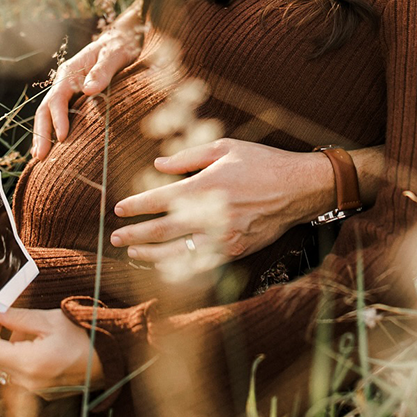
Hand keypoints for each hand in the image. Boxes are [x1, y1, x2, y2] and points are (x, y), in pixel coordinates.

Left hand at [0, 305, 103, 395]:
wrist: (112, 360)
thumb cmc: (86, 337)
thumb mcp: (50, 320)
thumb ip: (18, 317)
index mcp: (28, 363)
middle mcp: (28, 382)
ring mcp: (35, 390)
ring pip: (5, 367)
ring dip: (6, 347)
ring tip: (24, 328)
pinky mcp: (42, 391)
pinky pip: (19, 374)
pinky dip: (18, 357)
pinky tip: (35, 342)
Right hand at [32, 1, 144, 159]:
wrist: (123, 40)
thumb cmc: (121, 47)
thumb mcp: (115, 55)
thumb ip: (103, 71)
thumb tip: (87, 89)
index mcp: (70, 72)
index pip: (57, 99)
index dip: (58, 119)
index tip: (63, 138)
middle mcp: (63, 82)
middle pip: (45, 109)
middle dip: (41, 133)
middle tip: (41, 157)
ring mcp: (67, 91)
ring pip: (48, 115)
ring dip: (43, 135)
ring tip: (40, 158)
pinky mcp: (73, 98)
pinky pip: (58, 116)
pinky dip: (52, 132)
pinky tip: (53, 148)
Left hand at [110, 138, 334, 268]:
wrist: (300, 188)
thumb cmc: (262, 163)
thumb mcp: (225, 148)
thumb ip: (189, 157)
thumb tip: (157, 165)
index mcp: (207, 186)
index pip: (160, 200)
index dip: (136, 206)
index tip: (118, 210)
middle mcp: (212, 215)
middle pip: (163, 231)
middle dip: (136, 235)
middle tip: (115, 237)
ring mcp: (224, 237)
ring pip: (179, 253)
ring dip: (151, 255)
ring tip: (133, 254)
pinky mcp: (235, 251)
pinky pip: (201, 265)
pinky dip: (179, 268)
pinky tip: (164, 266)